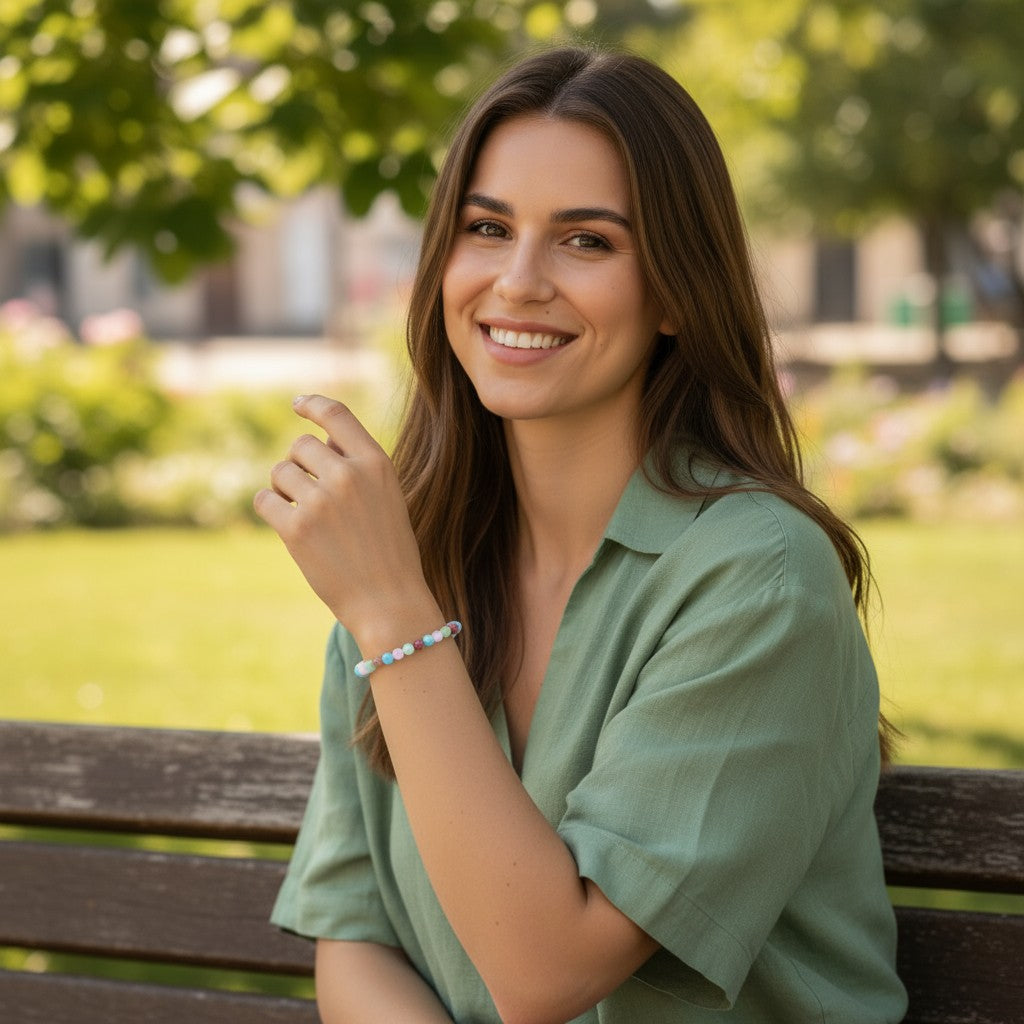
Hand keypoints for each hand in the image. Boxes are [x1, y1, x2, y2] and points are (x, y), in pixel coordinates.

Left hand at [253, 395, 433, 635]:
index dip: (312, 405)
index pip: (336, 415)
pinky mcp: (297, 528)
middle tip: (311, 494)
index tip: (298, 404)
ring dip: (284, 489)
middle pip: (300, 445)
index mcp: (377, 464)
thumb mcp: (387, 497)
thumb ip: (358, 466)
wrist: (389, 601)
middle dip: (300, 466)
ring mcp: (322, 501)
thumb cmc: (388, 549)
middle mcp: (349, 476)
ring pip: (280, 472)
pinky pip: (265, 499)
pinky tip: (290, 526)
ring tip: (304, 514)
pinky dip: (271, 509)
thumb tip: (318, 440)